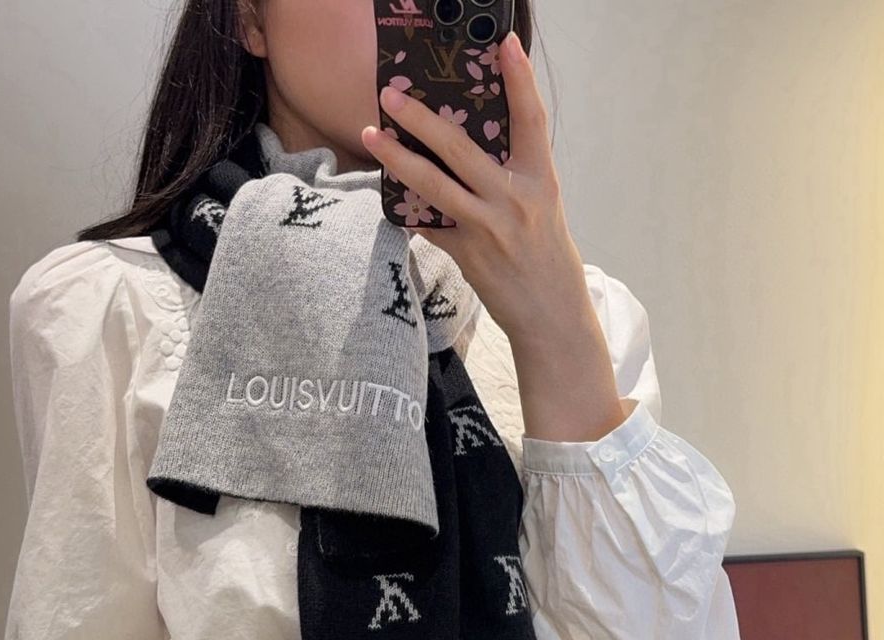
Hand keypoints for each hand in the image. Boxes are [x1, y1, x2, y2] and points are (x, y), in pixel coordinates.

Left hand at [361, 30, 592, 345]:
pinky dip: (408, 211)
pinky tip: (389, 198)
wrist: (550, 311)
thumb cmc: (545, 254)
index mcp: (540, 179)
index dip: (518, 79)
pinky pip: (430, 225)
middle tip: (392, 95)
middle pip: (461, 148)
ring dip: (398, 158)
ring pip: (434, 185)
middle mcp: (515, 198)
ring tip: (372, 135)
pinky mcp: (468, 254)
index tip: (502, 44)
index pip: (531, 119)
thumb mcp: (542, 206)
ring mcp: (489, 227)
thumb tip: (470, 147)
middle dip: (422, 119)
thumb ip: (513, 175)